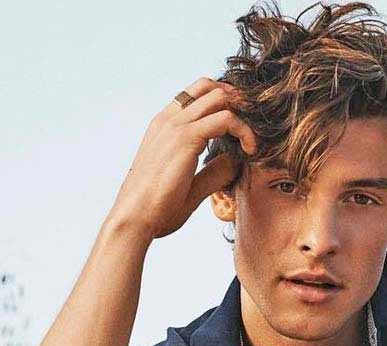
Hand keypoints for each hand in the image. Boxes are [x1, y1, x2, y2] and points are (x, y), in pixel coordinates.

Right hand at [109, 77, 258, 238]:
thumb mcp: (189, 185)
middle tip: (252, 126)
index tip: (241, 127)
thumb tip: (235, 162)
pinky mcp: (185, 138)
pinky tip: (250, 150)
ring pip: (219, 96)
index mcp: (164, 126)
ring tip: (252, 140)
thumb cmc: (155, 208)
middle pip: (210, 86)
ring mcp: (175, 126)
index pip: (196, 94)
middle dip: (237, 100)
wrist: (133, 218)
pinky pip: (226, 119)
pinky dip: (244, 130)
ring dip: (243, 113)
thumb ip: (213, 172)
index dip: (224, 103)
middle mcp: (169, 120)